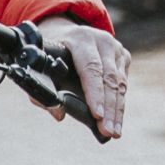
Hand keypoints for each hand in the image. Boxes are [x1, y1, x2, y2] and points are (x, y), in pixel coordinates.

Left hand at [28, 15, 128, 139]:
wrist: (66, 32)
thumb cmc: (51, 53)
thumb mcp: (41, 66)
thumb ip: (43, 91)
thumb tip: (59, 114)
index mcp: (80, 39)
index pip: (91, 68)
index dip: (94, 92)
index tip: (96, 115)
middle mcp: (102, 41)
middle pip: (110, 78)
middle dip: (109, 108)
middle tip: (108, 131)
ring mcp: (116, 48)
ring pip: (120, 83)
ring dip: (117, 110)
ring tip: (114, 132)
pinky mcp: (124, 56)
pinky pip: (124, 84)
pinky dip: (119, 104)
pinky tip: (116, 121)